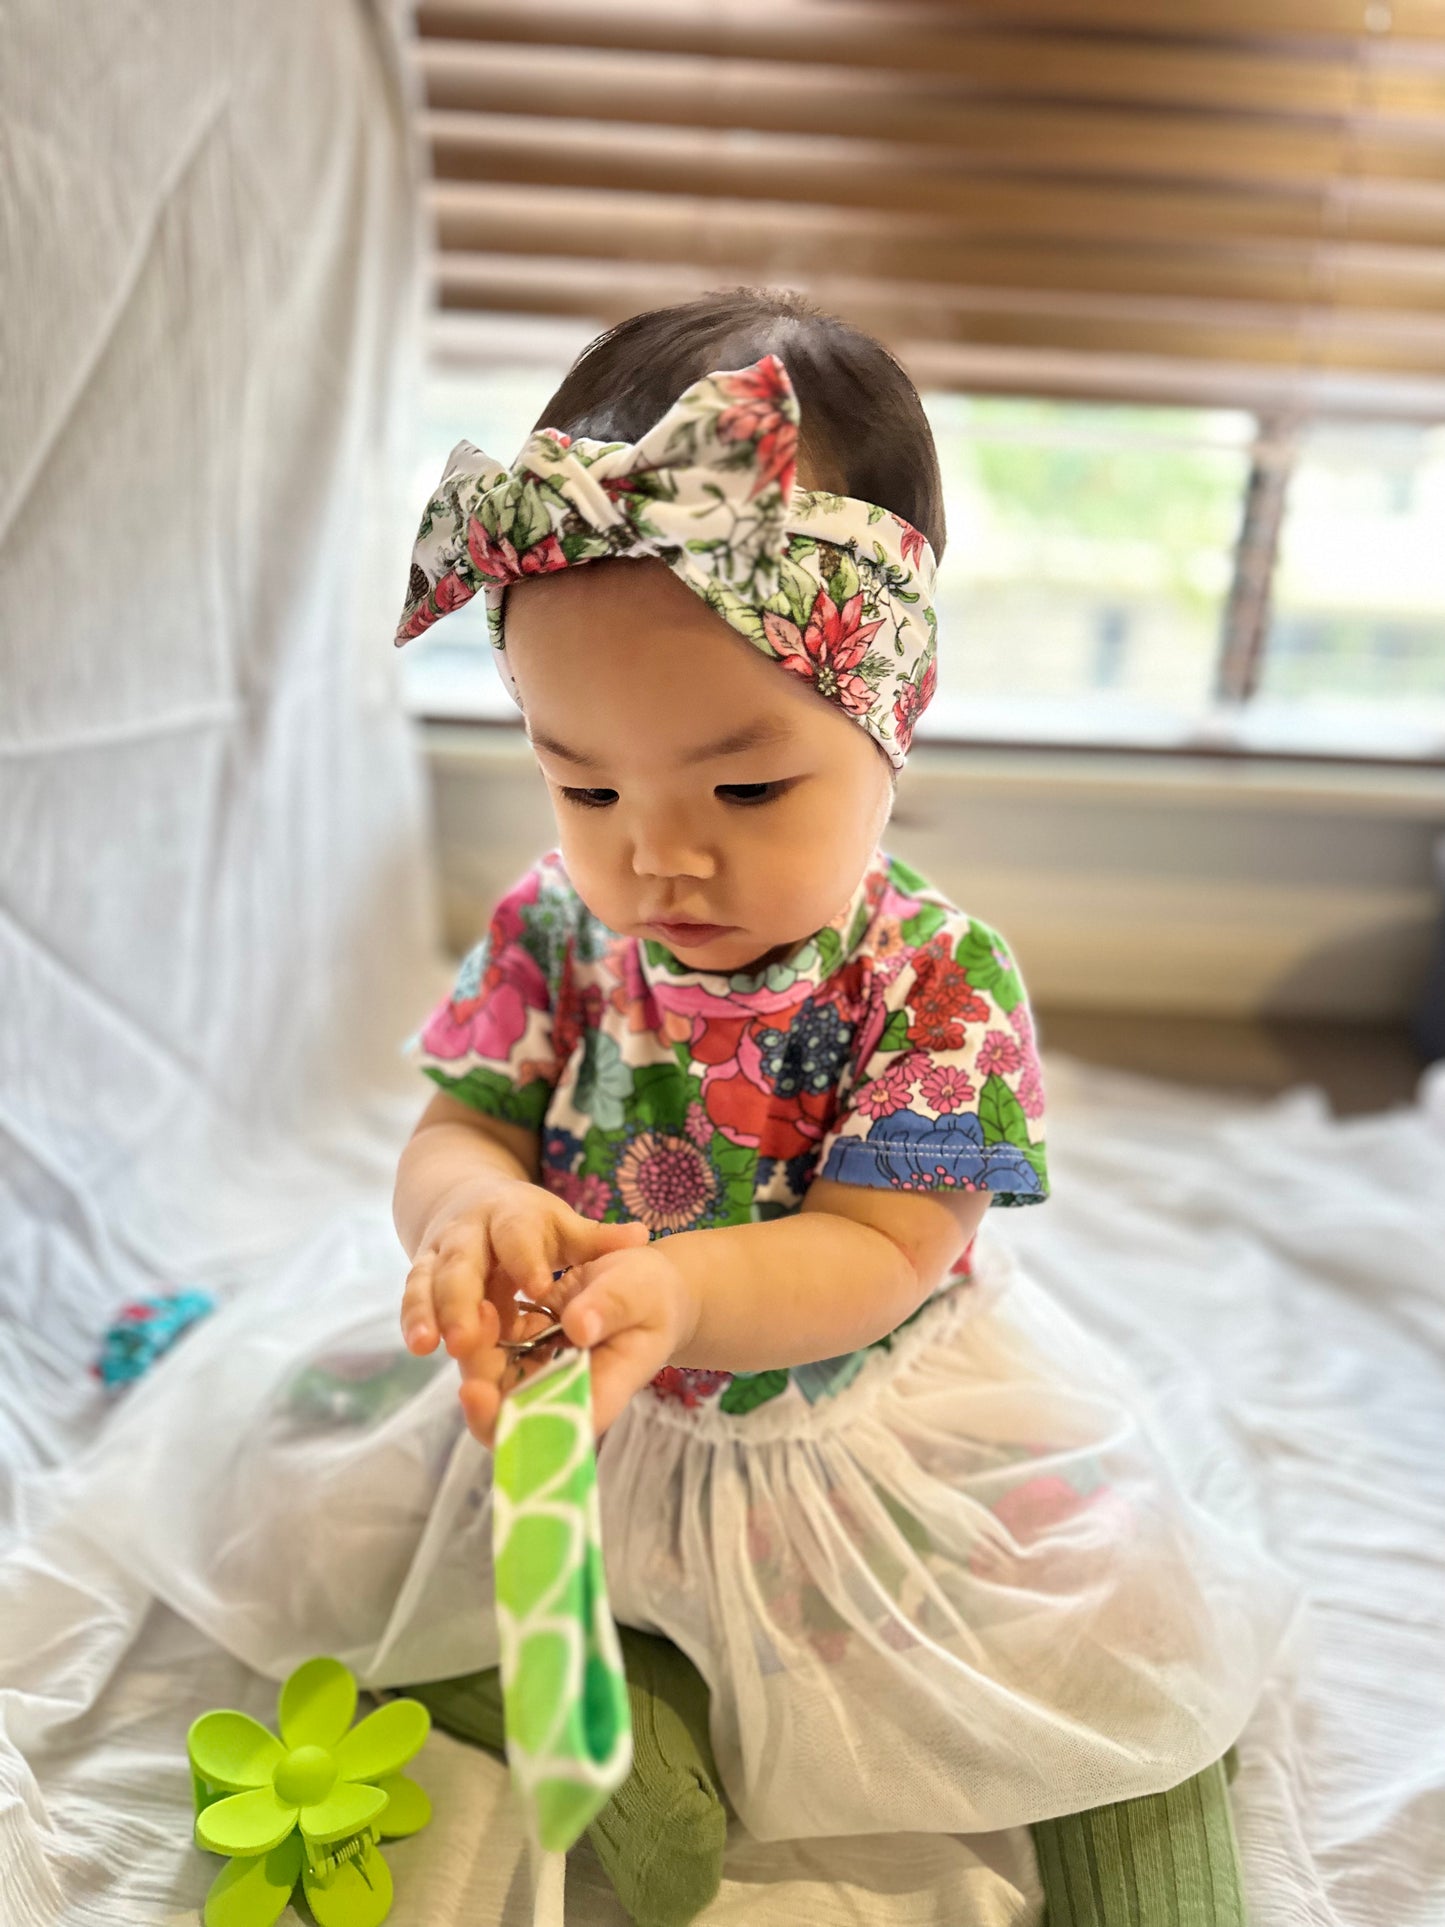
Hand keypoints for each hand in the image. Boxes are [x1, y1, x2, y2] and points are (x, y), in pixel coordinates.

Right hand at [400, 1184, 647, 1362]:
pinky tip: (419, 1346)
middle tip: (468, 1338)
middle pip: (463, 1262)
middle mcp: (469, 1231)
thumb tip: (641, 1236)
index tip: (539, 1288)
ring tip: (431, 1346)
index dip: (526, 1259)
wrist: (466, 1200)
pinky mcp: (421, 1275)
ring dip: (428, 1312)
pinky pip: (414, 1297)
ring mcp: (439, 1253)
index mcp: (510, 1215)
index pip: (516, 1235)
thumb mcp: (562, 1225)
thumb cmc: (528, 1225)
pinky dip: (414, 1320)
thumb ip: (596, 1239)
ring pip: (428, 1280)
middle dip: (462, 1299)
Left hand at [458, 1237, 699, 1446]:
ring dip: (475, 1352)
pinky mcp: (525, 1349)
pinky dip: (480, 1330)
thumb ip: (611, 1307)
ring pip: (492, 1381)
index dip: (507, 1424)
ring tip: (480, 1306)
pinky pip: (491, 1350)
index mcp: (599, 1392)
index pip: (550, 1430)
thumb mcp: (640, 1291)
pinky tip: (484, 1297)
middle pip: (509, 1413)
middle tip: (471, 1330)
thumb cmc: (652, 1295)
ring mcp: (540, 1373)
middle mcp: (562, 1393)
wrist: (646, 1286)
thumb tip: (578, 1328)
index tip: (474, 1390)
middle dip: (479, 1380)